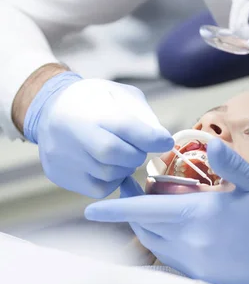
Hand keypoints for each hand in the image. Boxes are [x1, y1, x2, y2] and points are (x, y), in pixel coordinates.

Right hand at [24, 73, 173, 197]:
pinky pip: (99, 189)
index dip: (150, 138)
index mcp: (90, 110)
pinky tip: (109, 166)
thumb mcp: (119, 94)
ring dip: (125, 168)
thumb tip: (161, 140)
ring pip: (110, 175)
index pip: (125, 127)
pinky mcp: (62, 176)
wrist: (49, 110)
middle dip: (136, 154)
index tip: (165, 141)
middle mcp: (73, 135)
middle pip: (117, 155)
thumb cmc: (93, 101)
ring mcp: (64, 158)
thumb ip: (142, 115)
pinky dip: (112, 180)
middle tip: (137, 148)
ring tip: (121, 155)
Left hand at [86, 140, 248, 283]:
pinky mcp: (209, 278)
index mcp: (200, 216)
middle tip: (130, 195)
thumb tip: (208, 144)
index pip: (146, 211)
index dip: (117, 209)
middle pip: (146, 230)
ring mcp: (200, 264)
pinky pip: (173, 262)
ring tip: (151, 211)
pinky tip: (175, 232)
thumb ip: (230, 163)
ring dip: (146, 230)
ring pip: (157, 247)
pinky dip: (164, 246)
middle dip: (130, 215)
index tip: (92, 208)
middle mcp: (193, 243)